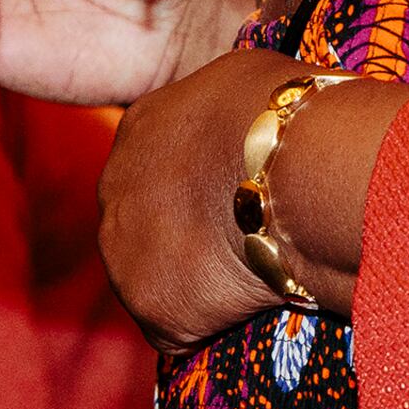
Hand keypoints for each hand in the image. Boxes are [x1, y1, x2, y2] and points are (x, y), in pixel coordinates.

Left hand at [101, 55, 309, 351]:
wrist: (293, 172)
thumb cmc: (284, 118)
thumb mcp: (243, 80)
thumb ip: (222, 106)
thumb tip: (245, 113)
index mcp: (140, 128)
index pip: (157, 163)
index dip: (198, 183)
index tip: (236, 191)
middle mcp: (114, 189)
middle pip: (144, 223)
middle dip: (187, 233)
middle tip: (244, 236)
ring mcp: (124, 253)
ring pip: (155, 278)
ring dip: (195, 281)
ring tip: (250, 270)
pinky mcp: (151, 307)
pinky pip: (178, 328)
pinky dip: (209, 324)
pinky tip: (247, 301)